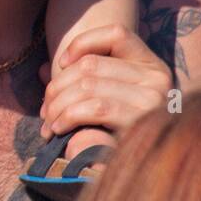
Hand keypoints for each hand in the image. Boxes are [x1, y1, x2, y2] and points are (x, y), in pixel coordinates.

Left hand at [39, 24, 172, 138]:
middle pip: (90, 65)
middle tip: (45, 110)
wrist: (144, 166)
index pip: (116, 33)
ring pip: (87, 86)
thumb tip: (43, 70)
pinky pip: (95, 108)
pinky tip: (59, 130)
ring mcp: (154, 99)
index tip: (62, 63)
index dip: (82, 43)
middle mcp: (158, 78)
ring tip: (48, 123)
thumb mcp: (104, 96)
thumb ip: (77, 79)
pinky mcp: (143, 121)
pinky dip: (67, 117)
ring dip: (57, 106)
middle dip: (57, 87)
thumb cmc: (116, 129)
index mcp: (150, 64)